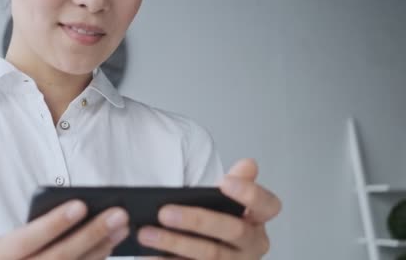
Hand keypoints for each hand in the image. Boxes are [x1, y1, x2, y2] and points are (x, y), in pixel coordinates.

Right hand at [0, 200, 129, 259]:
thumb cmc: (7, 258)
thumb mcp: (5, 244)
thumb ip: (32, 231)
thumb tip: (79, 209)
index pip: (26, 239)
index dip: (53, 223)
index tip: (81, 205)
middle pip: (58, 257)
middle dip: (91, 233)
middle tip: (119, 213)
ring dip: (102, 248)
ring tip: (121, 227)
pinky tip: (110, 246)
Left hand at [137, 159, 281, 258]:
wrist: (207, 249)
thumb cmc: (218, 221)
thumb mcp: (226, 200)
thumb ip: (237, 181)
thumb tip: (248, 164)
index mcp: (259, 219)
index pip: (267, 204)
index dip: (249, 193)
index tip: (223, 182)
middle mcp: (253, 245)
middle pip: (232, 231)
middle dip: (196, 220)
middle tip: (164, 212)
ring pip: (209, 255)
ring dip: (175, 244)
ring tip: (147, 234)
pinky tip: (148, 256)